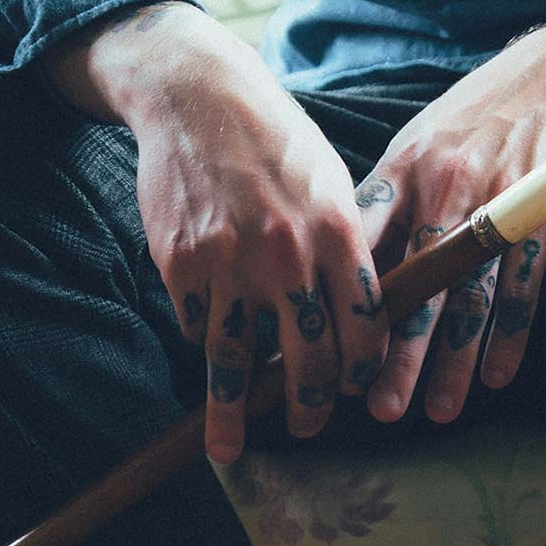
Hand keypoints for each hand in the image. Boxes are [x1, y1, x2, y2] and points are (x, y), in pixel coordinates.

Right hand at [44, 1, 388, 462]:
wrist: (200, 100)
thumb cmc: (278, 144)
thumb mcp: (333, 184)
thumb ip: (349, 249)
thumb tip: (363, 316)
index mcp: (339, 233)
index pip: (363, 326)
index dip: (362, 370)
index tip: (356, 391)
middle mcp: (288, 254)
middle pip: (306, 356)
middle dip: (308, 403)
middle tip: (306, 424)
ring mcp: (230, 262)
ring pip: (237, 359)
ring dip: (235, 409)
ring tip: (231, 445)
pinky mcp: (181, 262)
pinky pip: (196, 325)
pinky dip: (205, 342)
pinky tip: (210, 351)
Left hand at [356, 18, 545, 423]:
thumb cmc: (479, 110)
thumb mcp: (418, 141)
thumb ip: (387, 202)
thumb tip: (351, 268)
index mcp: (403, 171)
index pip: (360, 247)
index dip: (340, 304)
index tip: (322, 353)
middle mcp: (443, 190)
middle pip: (413, 287)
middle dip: (394, 355)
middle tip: (375, 408)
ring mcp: (495, 205)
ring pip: (467, 298)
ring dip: (452, 361)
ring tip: (437, 410)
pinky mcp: (543, 215)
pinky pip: (523, 287)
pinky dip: (510, 334)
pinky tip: (496, 374)